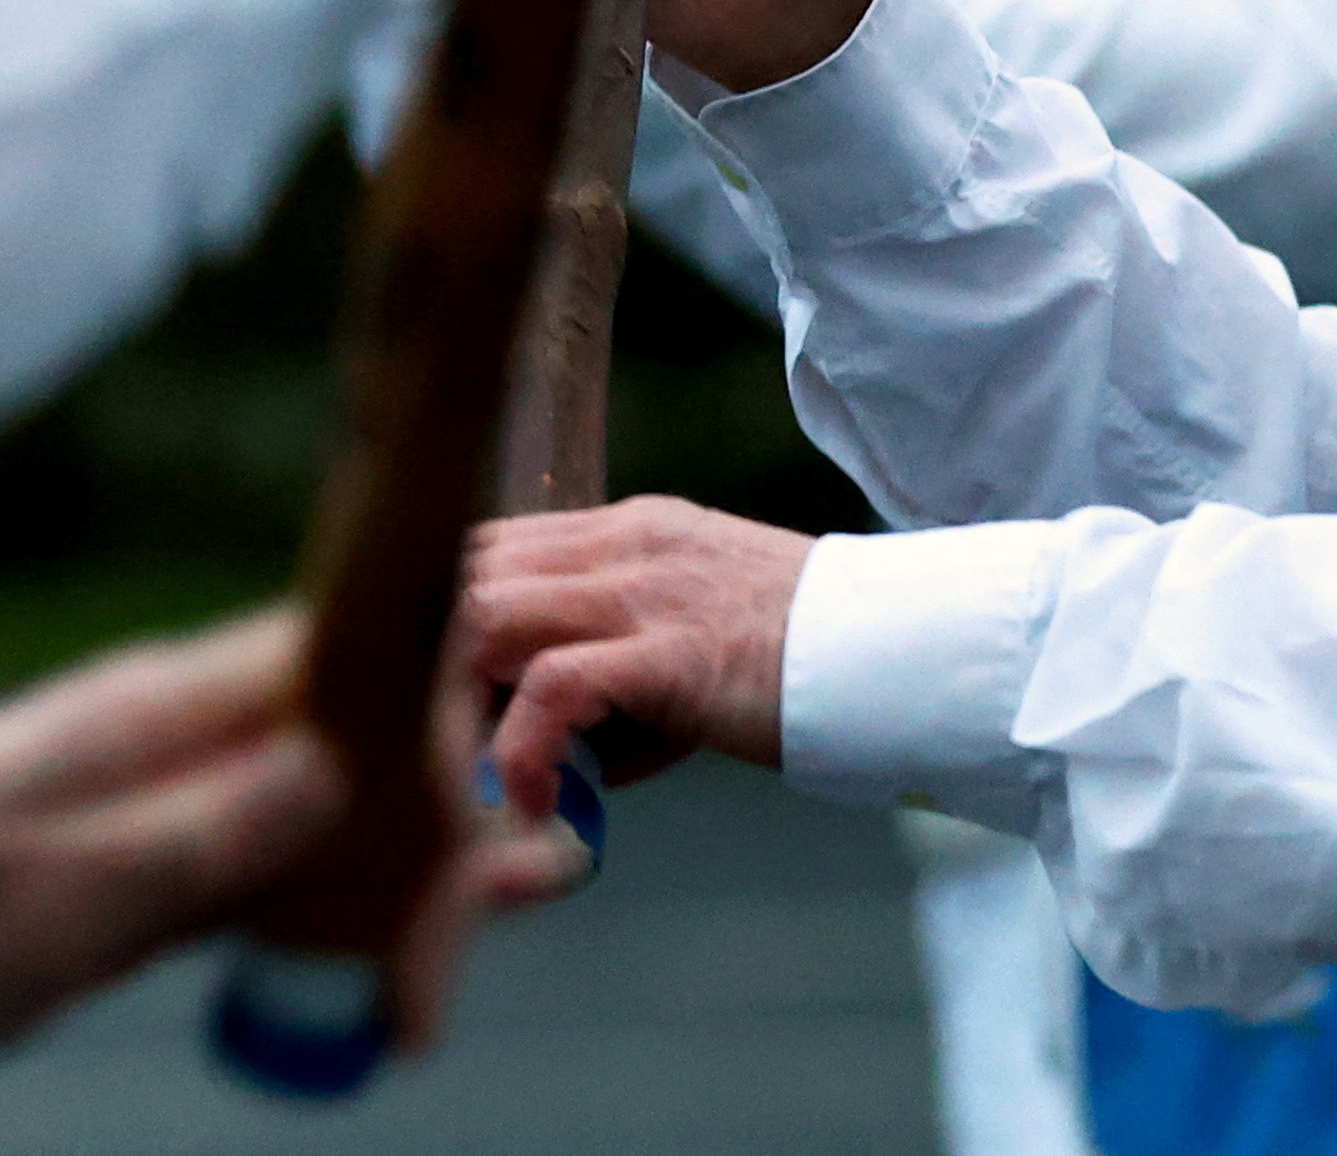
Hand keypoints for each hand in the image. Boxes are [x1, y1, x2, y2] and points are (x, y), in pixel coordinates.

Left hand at [460, 499, 814, 818]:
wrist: (903, 648)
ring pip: (484, 620)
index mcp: (633, 532)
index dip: (442, 627)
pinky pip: (552, 688)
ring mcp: (647, 592)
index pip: (489, 550)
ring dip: (460, 710)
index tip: (443, 706)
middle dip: (433, 671)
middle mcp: (627, 546)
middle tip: (451, 754)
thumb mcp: (702, 629)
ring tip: (483, 780)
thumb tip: (572, 752)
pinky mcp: (671, 651)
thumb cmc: (810, 657)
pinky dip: (523, 752)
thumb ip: (629, 666)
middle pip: (465, 579)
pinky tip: (541, 804)